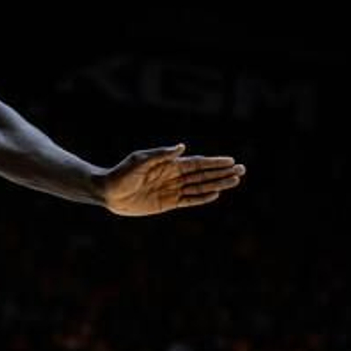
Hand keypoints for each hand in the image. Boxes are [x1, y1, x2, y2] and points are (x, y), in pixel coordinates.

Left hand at [102, 144, 244, 216]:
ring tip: (235, 181)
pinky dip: (202, 198)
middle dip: (222, 172)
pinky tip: (216, 194)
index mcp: (169, 164)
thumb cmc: (122, 173)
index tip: (231, 160)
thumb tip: (182, 146)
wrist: (108, 192)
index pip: (197, 163)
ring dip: (218, 184)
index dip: (214, 162)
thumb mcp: (140, 160)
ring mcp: (172, 190)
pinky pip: (189, 200)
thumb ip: (161, 154)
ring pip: (200, 187)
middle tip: (242, 170)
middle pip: (203, 174)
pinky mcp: (167, 203)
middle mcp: (173, 176)